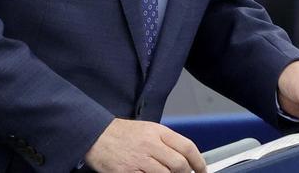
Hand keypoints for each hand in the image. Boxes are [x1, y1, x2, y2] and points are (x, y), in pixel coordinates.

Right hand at [84, 118, 205, 172]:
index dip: (199, 161)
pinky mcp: (128, 171)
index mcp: (158, 131)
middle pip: (179, 164)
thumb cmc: (120, 133)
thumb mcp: (147, 129)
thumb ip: (166, 141)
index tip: (202, 169)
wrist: (95, 135)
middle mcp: (150, 144)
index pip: (187, 147)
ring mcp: (139, 159)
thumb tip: (183, 157)